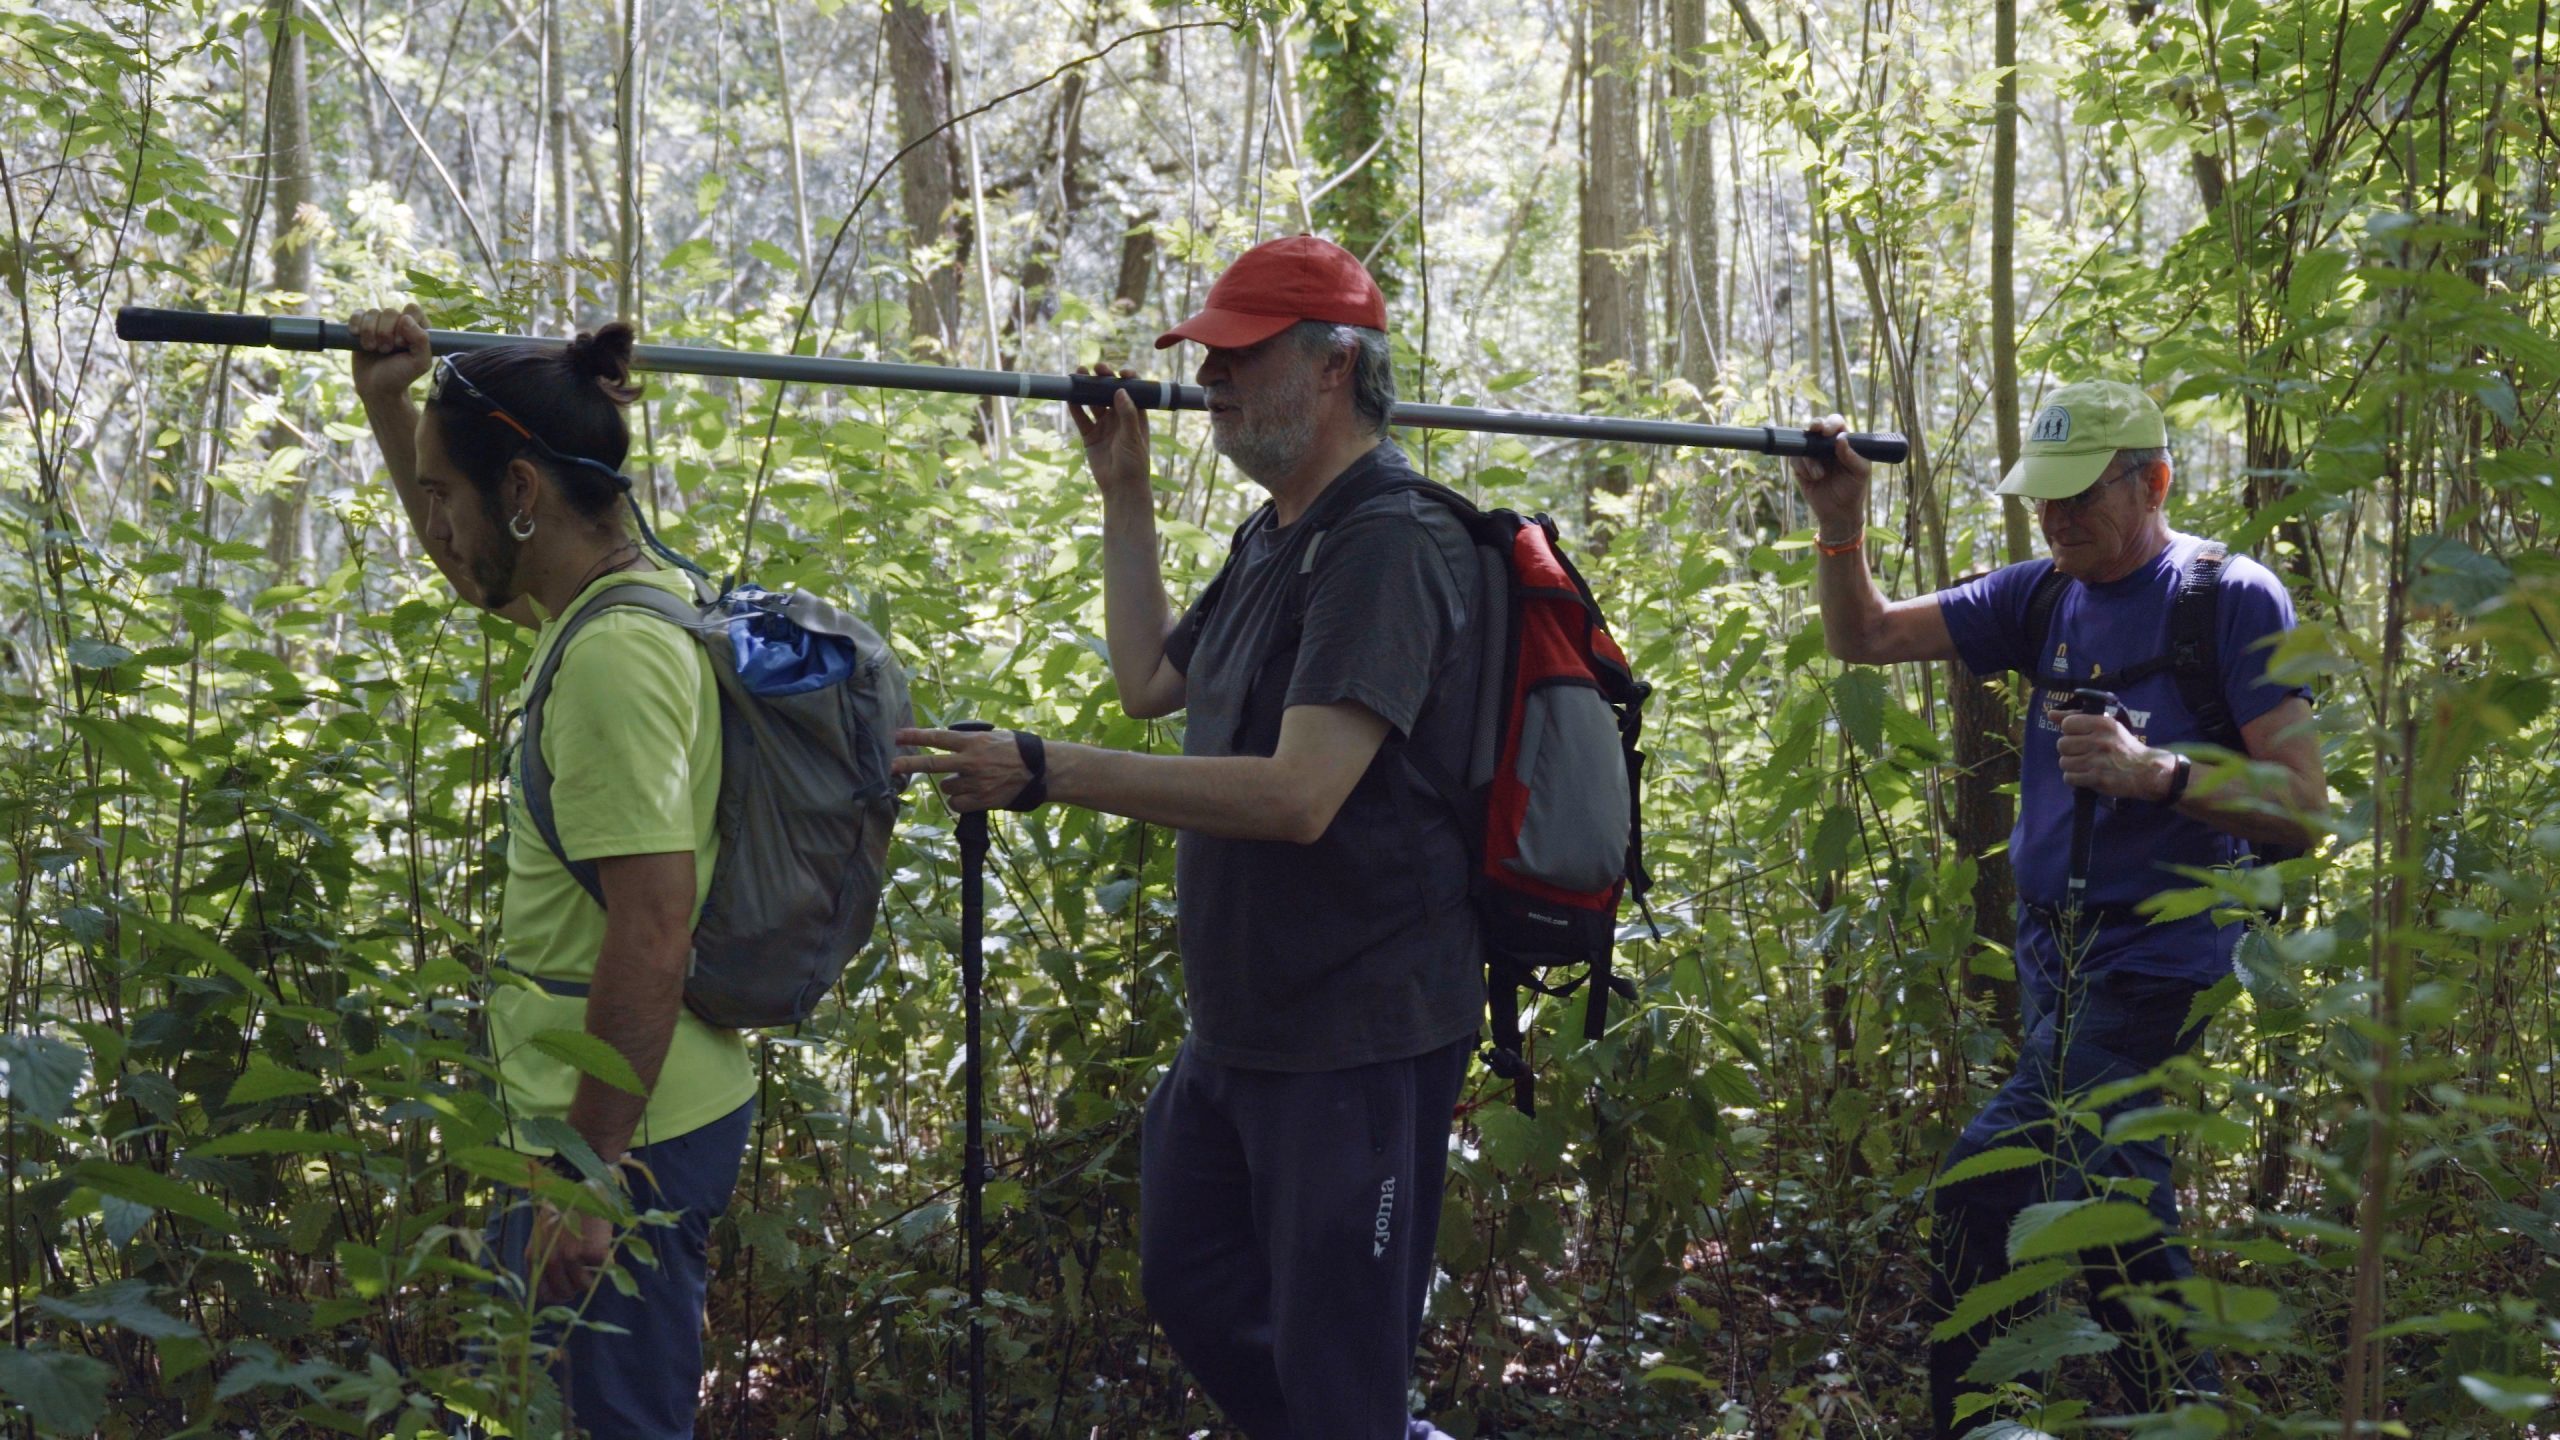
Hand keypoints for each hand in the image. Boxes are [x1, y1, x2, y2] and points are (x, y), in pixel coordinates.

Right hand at [349, 303, 431, 404]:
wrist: (376, 388)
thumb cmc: (400, 376)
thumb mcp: (419, 363)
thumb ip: (421, 340)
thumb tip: (405, 318)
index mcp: (418, 329)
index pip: (413, 310)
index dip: (406, 324)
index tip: (402, 343)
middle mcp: (399, 323)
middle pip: (390, 312)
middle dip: (386, 333)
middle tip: (386, 351)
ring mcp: (380, 324)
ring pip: (372, 312)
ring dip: (370, 332)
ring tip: (373, 349)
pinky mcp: (362, 327)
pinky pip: (357, 314)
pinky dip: (356, 324)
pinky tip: (356, 336)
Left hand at [529, 1200, 611, 1305]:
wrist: (582, 1183)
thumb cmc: (565, 1206)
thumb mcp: (544, 1235)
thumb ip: (546, 1258)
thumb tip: (559, 1287)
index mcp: (533, 1257)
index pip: (543, 1293)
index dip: (557, 1295)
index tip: (569, 1291)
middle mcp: (550, 1261)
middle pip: (564, 1292)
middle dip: (576, 1286)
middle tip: (585, 1272)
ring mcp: (572, 1257)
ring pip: (585, 1286)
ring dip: (593, 1275)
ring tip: (595, 1257)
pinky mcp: (593, 1252)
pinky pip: (603, 1270)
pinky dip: (607, 1261)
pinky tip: (604, 1244)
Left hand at [891, 727, 1034, 812]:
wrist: (1042, 771)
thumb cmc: (1020, 750)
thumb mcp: (995, 737)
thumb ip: (972, 741)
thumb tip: (952, 745)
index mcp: (974, 742)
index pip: (938, 738)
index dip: (915, 736)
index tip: (897, 735)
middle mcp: (971, 761)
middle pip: (932, 764)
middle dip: (908, 764)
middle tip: (891, 766)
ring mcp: (975, 782)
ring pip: (947, 787)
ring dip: (952, 785)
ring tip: (970, 781)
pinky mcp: (981, 800)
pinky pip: (957, 804)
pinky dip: (959, 801)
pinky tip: (971, 795)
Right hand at [1068, 365, 1152, 508]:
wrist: (1121, 487)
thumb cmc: (1134, 462)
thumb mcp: (1133, 437)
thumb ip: (1127, 413)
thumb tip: (1121, 390)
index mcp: (1136, 415)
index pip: (1132, 391)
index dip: (1127, 379)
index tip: (1121, 372)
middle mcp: (1119, 417)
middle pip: (1110, 392)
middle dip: (1103, 379)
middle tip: (1097, 368)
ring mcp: (1103, 425)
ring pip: (1093, 402)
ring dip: (1086, 389)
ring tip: (1078, 374)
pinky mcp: (1090, 435)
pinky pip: (1081, 417)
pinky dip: (1075, 407)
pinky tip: (1069, 396)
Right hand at [1787, 413, 1871, 542]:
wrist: (1838, 512)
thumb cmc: (1853, 490)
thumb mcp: (1860, 473)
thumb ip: (1852, 455)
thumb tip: (1840, 438)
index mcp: (1843, 442)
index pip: (1836, 424)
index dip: (1831, 423)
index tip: (1828, 432)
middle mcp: (1826, 445)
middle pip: (1816, 426)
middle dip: (1814, 426)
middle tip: (1814, 431)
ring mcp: (1812, 455)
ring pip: (1803, 444)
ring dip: (1810, 459)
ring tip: (1820, 475)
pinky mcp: (1800, 467)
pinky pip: (1794, 459)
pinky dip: (1802, 467)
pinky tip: (1812, 478)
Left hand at [2056, 711, 2172, 799]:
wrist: (2146, 771)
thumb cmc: (2124, 746)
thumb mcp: (2106, 726)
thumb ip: (2078, 718)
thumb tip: (2050, 714)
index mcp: (2103, 724)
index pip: (2067, 724)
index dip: (2070, 732)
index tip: (2081, 736)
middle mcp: (2100, 741)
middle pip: (2062, 744)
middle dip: (2070, 750)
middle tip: (2083, 753)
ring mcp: (2098, 761)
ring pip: (2064, 762)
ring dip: (2072, 766)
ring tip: (2085, 765)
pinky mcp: (2097, 779)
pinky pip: (2069, 778)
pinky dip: (2075, 778)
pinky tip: (2086, 776)